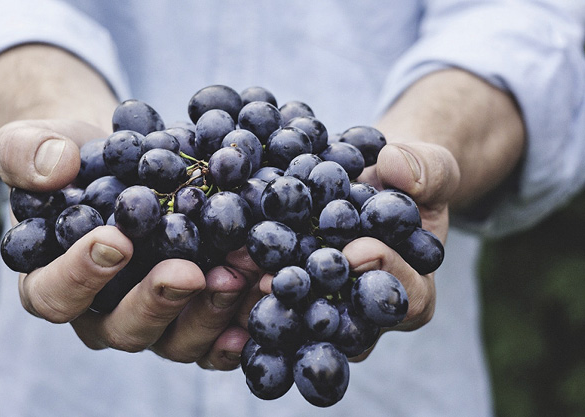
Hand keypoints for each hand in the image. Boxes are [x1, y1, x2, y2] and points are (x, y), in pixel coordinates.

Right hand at [0, 118, 262, 369]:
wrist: (122, 163)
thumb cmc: (72, 159)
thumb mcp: (33, 142)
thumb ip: (26, 153)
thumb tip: (55, 167)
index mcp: (52, 282)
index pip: (54, 295)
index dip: (81, 275)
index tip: (116, 240)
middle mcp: (102, 313)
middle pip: (124, 329)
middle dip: (158, 301)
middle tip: (189, 272)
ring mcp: (153, 320)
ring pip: (177, 339)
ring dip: (212, 311)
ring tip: (242, 273)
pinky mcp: (193, 315)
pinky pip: (217, 336)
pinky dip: (242, 322)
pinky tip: (265, 297)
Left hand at [254, 141, 459, 360]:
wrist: (371, 182)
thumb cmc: (407, 180)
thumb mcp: (430, 167)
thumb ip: (425, 169)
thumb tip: (395, 166)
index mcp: (413, 290)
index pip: (407, 296)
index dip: (386, 274)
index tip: (358, 250)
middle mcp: (367, 313)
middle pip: (347, 323)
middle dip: (316, 301)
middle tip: (282, 281)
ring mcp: (327, 309)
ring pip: (304, 321)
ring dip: (274, 303)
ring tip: (245, 279)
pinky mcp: (294, 297)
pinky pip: (274, 301)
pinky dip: (250, 288)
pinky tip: (224, 272)